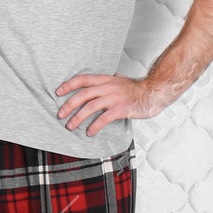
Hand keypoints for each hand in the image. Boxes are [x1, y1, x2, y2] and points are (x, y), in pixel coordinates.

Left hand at [54, 73, 170, 136]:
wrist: (154, 92)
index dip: (69, 85)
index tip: (58, 92)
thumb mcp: (119, 80)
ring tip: (70, 126)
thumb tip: (97, 81)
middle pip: (83, 95)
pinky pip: (104, 118)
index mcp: (105, 79)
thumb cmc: (136, 88)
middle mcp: (108, 87)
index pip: (82, 79)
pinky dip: (95, 126)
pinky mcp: (121, 109)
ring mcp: (115, 98)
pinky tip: (89, 132)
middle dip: (69, 105)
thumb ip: (107, 80)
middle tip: (60, 114)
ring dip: (78, 118)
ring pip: (91, 107)